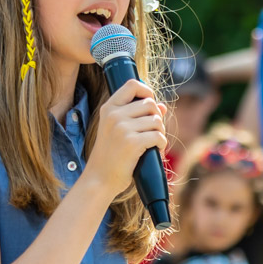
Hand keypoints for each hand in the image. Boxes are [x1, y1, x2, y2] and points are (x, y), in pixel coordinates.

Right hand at [87, 82, 166, 197]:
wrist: (100, 178)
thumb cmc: (111, 154)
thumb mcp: (118, 130)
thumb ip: (138, 115)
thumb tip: (162, 106)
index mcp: (109, 108)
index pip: (132, 85)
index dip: (147, 91)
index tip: (150, 105)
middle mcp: (114, 115)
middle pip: (150, 104)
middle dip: (157, 118)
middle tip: (153, 132)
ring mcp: (122, 128)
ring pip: (156, 120)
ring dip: (160, 132)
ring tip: (153, 143)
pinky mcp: (132, 142)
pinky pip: (158, 136)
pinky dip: (161, 144)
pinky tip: (156, 150)